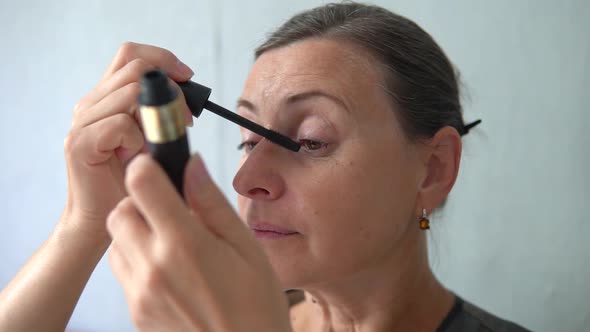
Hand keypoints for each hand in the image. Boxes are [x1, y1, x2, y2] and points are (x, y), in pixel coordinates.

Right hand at [62, 42, 193, 240]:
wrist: (101, 219)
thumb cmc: (131, 182)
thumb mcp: (149, 139)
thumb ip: (156, 113)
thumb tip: (184, 94)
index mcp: (106, 98)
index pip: (131, 55)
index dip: (162, 58)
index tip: (187, 76)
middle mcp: (91, 105)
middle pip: (134, 68)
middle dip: (171, 89)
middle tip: (188, 119)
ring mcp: (82, 123)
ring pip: (129, 94)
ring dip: (156, 117)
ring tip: (159, 144)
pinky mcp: (80, 144)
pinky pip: (120, 125)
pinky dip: (137, 139)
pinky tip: (138, 157)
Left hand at [106, 154, 291, 331]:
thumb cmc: (256, 307)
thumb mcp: (246, 248)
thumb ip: (212, 203)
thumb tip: (191, 165)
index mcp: (185, 245)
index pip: (141, 183)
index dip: (148, 165)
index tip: (159, 166)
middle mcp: (154, 268)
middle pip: (120, 209)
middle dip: (139, 199)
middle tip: (171, 208)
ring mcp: (140, 293)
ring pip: (116, 239)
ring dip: (137, 229)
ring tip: (173, 241)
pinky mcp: (135, 311)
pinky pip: (122, 269)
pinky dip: (138, 257)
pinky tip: (169, 266)